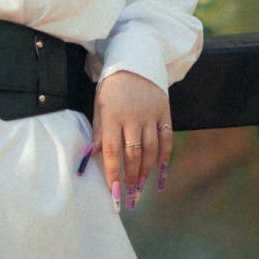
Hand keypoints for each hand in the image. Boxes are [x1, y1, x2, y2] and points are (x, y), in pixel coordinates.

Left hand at [91, 71, 172, 211]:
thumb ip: (98, 131)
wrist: (136, 61)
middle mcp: (133, 117)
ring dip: (146, 172)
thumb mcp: (99, 105)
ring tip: (141, 188)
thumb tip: (91, 156)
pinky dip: (164, 158)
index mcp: (112, 115)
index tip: (114, 194)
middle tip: (130, 197)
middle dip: (131, 178)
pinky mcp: (165, 112)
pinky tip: (160, 173)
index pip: (112, 151)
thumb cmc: (112, 87)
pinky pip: (166, 139)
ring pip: (151, 150)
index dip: (113, 175)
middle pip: (133, 154)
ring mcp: (151, 115)